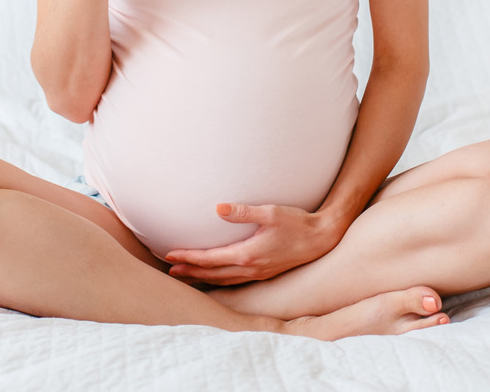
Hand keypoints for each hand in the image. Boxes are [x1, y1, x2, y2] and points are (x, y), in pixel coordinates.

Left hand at [162, 204, 341, 284]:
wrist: (321, 238)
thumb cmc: (296, 222)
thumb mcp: (269, 212)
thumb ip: (243, 212)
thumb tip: (218, 208)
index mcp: (247, 255)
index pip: (210, 259)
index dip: (188, 257)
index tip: (170, 254)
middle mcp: (250, 268)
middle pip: (212, 274)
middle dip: (189, 272)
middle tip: (169, 271)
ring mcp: (257, 273)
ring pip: (222, 280)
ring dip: (202, 278)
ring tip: (185, 275)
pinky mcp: (263, 273)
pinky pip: (234, 280)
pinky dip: (218, 279)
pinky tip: (214, 276)